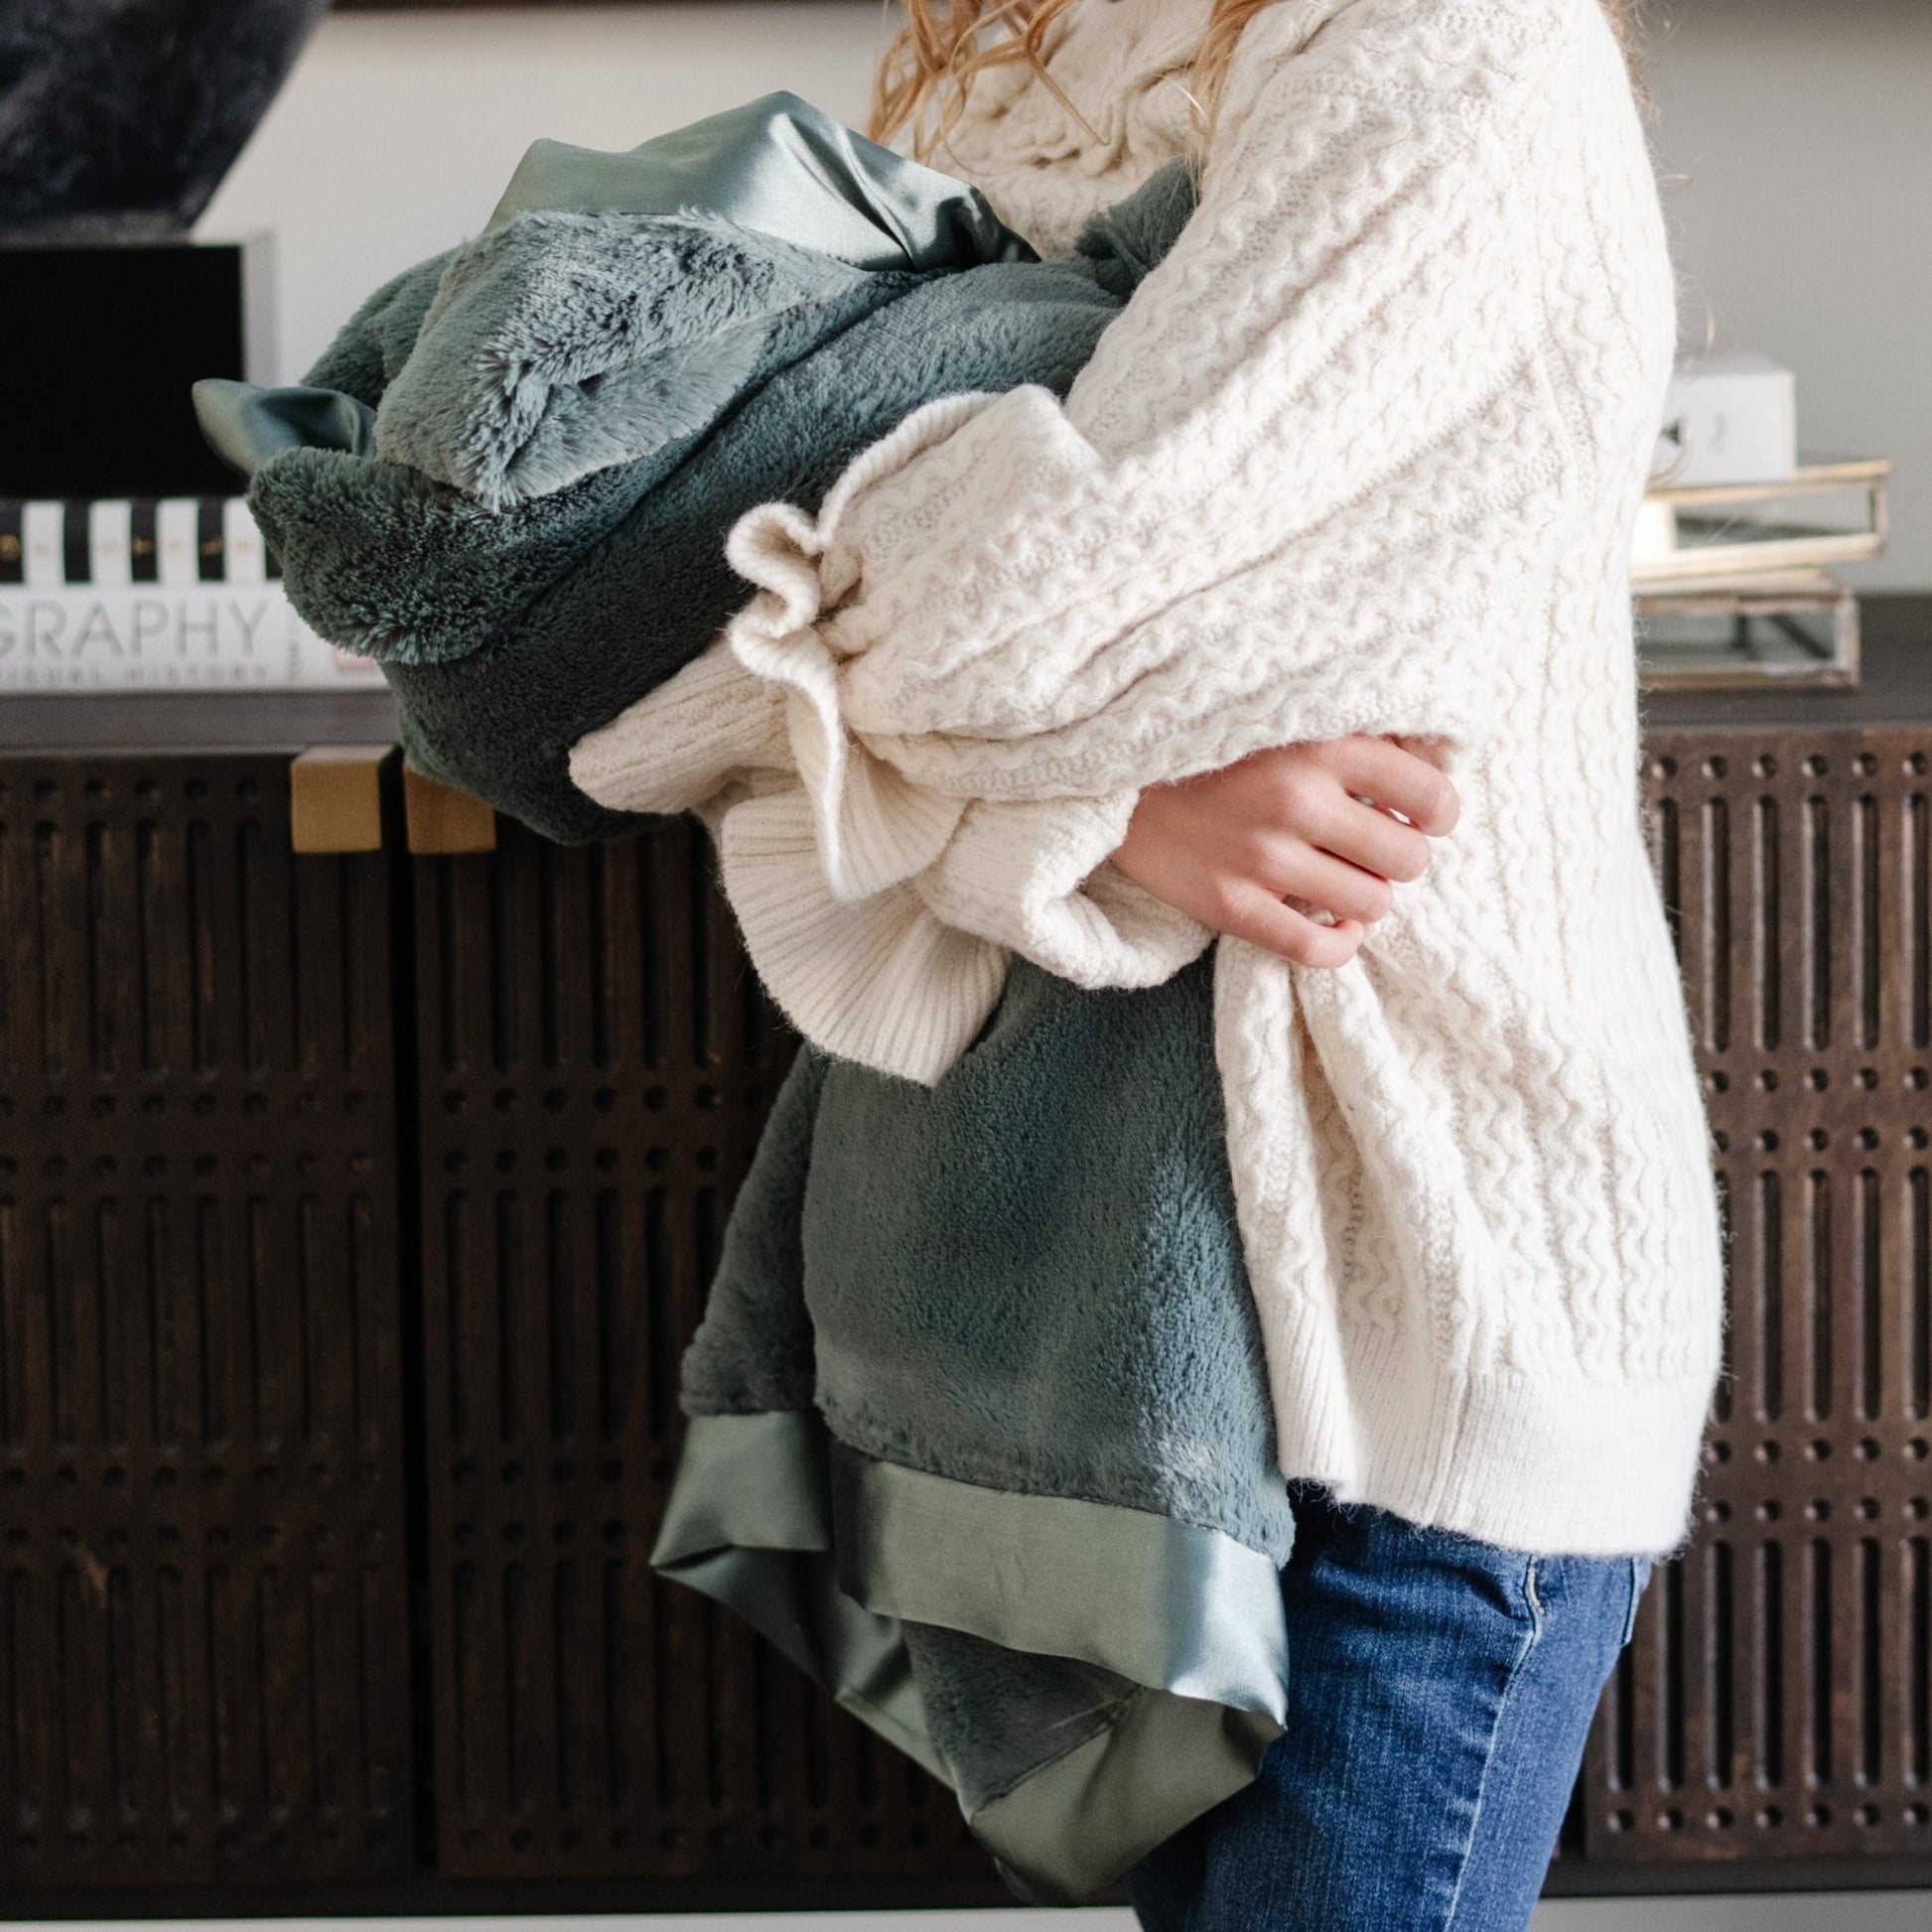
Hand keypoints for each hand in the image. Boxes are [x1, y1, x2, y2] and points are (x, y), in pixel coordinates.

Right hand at [1108, 736, 1458, 967]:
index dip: (1438, 811)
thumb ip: (1358, 727)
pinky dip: (1340, 942)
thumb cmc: (1211, 738)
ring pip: (1373, 905)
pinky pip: (1318, 949)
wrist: (1111, 770)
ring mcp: (1262, 859)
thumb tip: (1434, 755)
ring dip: (1367, 894)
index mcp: (1320, 743)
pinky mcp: (1230, 905)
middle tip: (1374, 845)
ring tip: (1344, 876)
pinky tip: (1335, 921)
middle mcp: (1296, 801)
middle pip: (1408, 859)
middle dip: (1400, 855)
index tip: (1422, 814)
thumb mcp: (1288, 709)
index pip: (1430, 795)